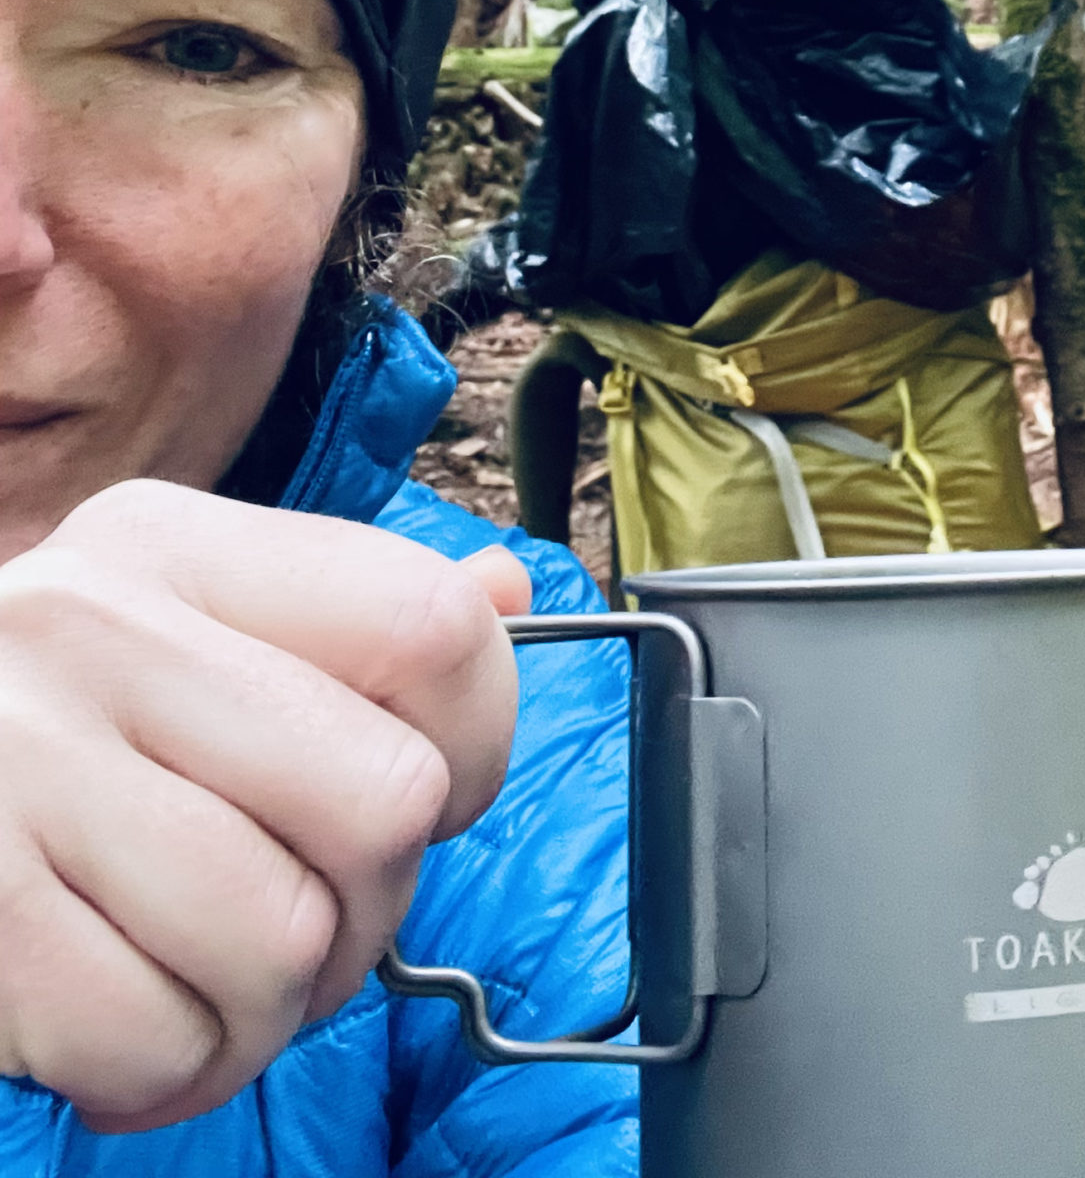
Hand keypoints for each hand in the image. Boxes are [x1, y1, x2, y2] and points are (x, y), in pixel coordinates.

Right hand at [0, 479, 529, 1131]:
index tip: (430, 798)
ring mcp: (19, 765)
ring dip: (266, 1008)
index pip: (429, 626)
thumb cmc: (57, 732)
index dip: (477, 742)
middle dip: (370, 903)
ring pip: (281, 940)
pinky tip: (127, 1026)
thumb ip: (346, 624)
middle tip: (302, 918)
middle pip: (383, 799)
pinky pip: (157, 1039)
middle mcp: (91, 629)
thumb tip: (506, 596)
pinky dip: (168, 1069)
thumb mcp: (185, 628)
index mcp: (176, 547)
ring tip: (203, 978)